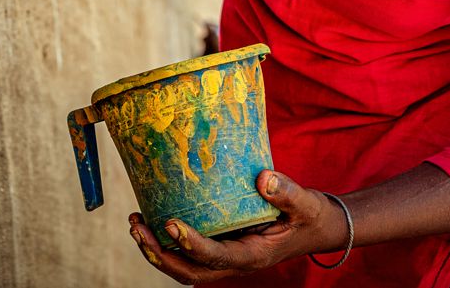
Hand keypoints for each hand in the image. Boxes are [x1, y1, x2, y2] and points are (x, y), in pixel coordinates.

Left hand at [128, 171, 348, 283]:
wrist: (315, 226)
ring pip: (184, 268)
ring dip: (156, 251)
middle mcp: (235, 262)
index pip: (215, 258)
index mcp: (253, 256)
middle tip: (137, 227)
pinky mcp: (221, 245)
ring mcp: (225, 257)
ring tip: (135, 224)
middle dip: (160, 254)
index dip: (191, 245)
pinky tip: (150, 218)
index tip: (171, 223)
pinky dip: (166, 242)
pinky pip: (189, 254)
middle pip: (190, 272)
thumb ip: (286, 192)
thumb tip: (263, 178)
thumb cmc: (309, 214)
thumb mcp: (304, 202)